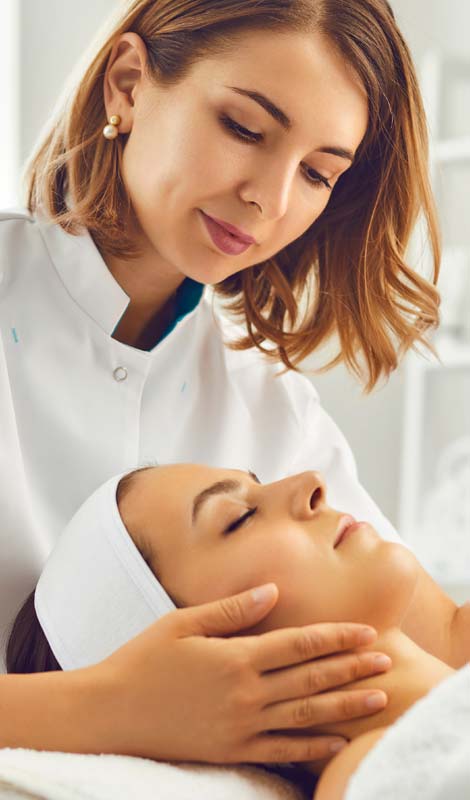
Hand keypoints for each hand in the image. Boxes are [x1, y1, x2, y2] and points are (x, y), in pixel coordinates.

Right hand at [95, 583, 389, 763]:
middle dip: (352, 668)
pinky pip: (282, 750)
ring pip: (306, 715)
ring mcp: (240, 725)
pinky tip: (337, 740)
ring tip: (377, 699)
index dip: (336, 637)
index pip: (298, 644)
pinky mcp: (231, 749)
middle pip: (311, 678)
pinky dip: (313, 746)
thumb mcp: (183, 622)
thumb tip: (273, 591)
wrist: (110, 712)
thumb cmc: (144, 659)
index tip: (366, 631)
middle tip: (387, 660)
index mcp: (235, 657)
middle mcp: (245, 692)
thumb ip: (232, 608)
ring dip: (345, 706)